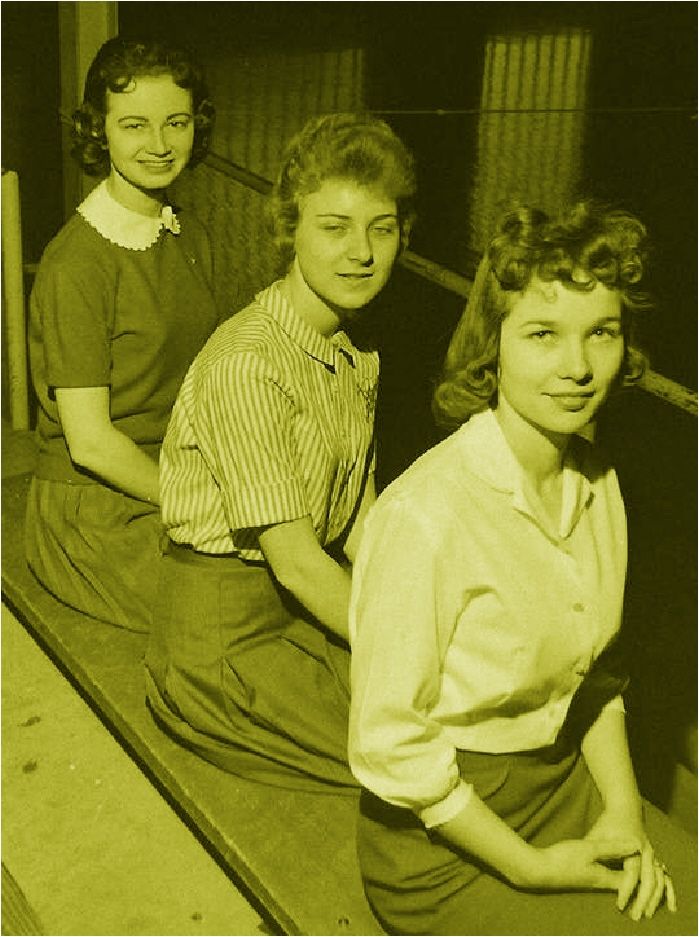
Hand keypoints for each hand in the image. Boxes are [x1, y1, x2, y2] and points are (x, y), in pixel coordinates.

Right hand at [522, 838, 640, 891]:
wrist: (537, 870)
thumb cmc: (563, 859)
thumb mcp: (590, 849)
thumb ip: (613, 848)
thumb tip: (635, 845)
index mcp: (603, 878)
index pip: (629, 880)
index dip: (641, 876)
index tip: (651, 867)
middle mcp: (597, 883)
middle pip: (621, 884)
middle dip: (633, 880)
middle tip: (643, 873)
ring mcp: (586, 882)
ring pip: (610, 880)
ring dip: (620, 876)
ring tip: (625, 868)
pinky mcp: (577, 878)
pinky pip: (599, 876)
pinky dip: (608, 872)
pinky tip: (601, 865)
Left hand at [585, 809, 676, 919]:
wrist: (625, 809)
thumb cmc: (608, 823)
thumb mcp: (598, 834)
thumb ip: (597, 850)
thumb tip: (587, 865)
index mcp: (633, 846)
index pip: (631, 873)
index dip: (626, 890)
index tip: (620, 905)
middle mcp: (646, 852)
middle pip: (648, 880)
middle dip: (643, 900)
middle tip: (636, 916)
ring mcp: (652, 855)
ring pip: (659, 881)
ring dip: (655, 898)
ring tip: (647, 914)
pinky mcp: (654, 859)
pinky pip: (664, 878)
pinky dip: (668, 891)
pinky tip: (669, 905)